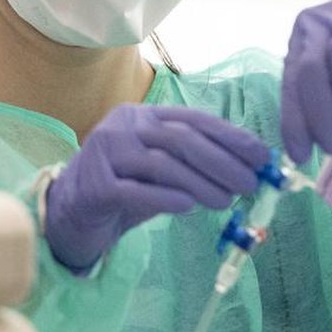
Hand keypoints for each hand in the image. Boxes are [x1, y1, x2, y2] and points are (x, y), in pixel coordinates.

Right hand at [45, 105, 270, 272]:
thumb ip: (191, 165)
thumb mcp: (158, 171)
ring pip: (163, 165)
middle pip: (181, 139)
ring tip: (227, 202)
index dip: (231, 137)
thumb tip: (245, 171)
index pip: (193, 120)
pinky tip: (189, 207)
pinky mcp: (94, 186)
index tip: (262, 156)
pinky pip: (136, 191)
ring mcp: (105, 154)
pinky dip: (166, 198)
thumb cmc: (122, 190)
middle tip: (251, 184)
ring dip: (202, 184)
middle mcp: (121, 127)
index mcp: (141, 116)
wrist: (69, 214)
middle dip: (222, 161)